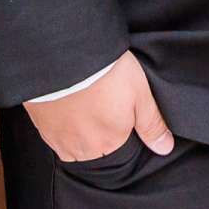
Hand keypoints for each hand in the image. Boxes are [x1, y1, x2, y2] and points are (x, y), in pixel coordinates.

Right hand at [23, 52, 173, 163]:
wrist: (64, 58)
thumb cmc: (106, 73)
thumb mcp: (140, 93)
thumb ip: (152, 124)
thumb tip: (165, 148)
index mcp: (111, 142)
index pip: (121, 150)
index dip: (123, 130)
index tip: (120, 111)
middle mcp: (85, 149)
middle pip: (97, 150)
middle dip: (102, 133)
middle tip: (102, 104)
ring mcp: (61, 141)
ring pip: (76, 147)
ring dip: (81, 133)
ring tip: (85, 106)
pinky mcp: (43, 130)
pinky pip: (57, 138)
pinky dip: (64, 128)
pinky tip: (68, 109)